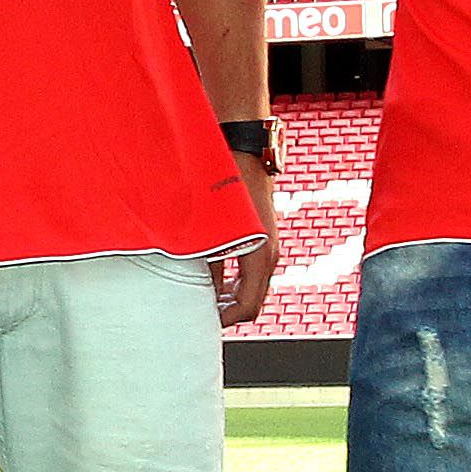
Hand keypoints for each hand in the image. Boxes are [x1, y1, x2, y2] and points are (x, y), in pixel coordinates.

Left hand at [214, 154, 277, 328]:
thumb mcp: (211, 229)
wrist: (244, 149)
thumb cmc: (226, 182)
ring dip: (230, 297)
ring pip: (252, 287)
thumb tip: (200, 293)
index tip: (203, 322)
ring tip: (203, 299)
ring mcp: (268, 245)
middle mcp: (270, 255)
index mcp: (261, 257)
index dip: (225, 320)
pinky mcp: (263, 236)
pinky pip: (251, 271)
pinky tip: (212, 278)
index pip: (247, 307)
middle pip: (252, 301)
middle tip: (201, 315)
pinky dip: (234, 281)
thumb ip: (206, 264)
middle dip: (228, 312)